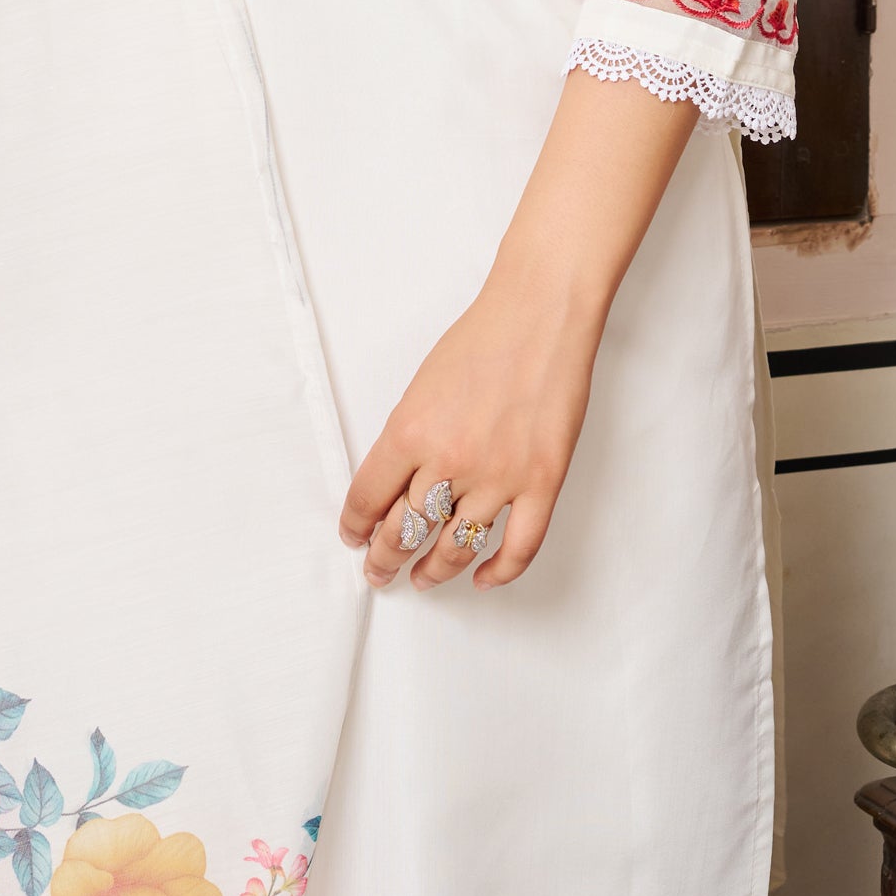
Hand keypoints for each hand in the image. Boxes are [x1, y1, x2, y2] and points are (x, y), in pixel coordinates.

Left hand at [339, 273, 602, 593]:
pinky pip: (518, 547)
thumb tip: (394, 486)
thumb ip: (407, 438)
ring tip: (422, 579)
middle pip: (405, 531)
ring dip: (433, 571)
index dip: (356, 526)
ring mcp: (499, 477)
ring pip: (456, 548)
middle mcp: (450, 460)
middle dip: (384, 557)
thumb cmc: (483, 338)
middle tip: (378, 570)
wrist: (540, 315)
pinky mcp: (543, 483)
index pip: (368, 498)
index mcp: (411, 431)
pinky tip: (482, 579)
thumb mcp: (422, 386)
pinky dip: (498, 572)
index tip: (353, 537)